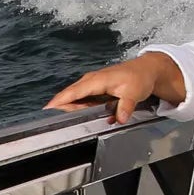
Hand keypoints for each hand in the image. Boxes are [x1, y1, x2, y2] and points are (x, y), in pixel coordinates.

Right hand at [44, 51, 182, 123]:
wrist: (146, 70)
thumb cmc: (139, 77)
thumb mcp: (134, 92)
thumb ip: (125, 106)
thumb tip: (120, 118)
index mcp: (97, 80)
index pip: (74, 92)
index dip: (59, 101)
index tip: (47, 110)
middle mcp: (91, 81)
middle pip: (70, 96)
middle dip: (59, 108)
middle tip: (51, 124)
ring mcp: (92, 85)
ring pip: (75, 98)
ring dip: (68, 109)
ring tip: (61, 123)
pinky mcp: (95, 89)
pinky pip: (82, 100)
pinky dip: (78, 108)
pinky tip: (77, 118)